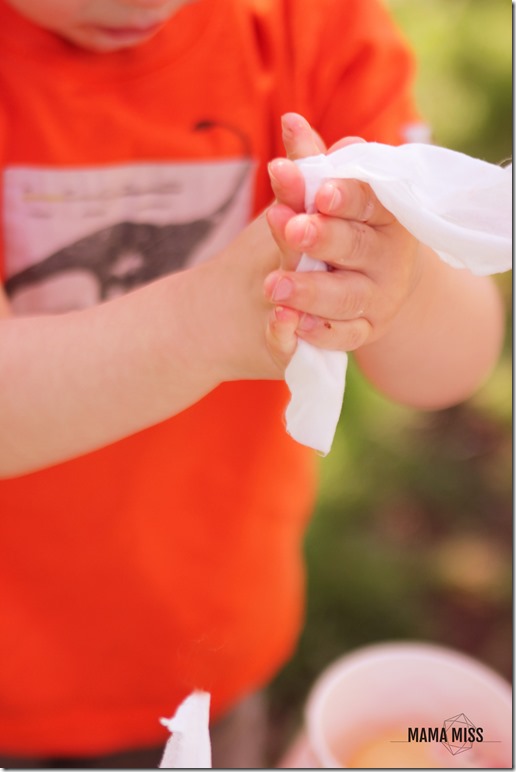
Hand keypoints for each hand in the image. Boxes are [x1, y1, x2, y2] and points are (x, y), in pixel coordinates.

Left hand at [264, 113, 423, 356]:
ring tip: (273, 286)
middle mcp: (389, 258)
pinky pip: (342, 339)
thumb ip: (310, 164)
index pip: (370, 200)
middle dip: (324, 238)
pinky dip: (318, 334)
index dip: (346, 195)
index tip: (321, 193)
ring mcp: (378, 299)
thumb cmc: (337, 226)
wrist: (363, 281)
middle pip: (356, 247)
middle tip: (293, 229)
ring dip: (310, 291)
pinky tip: (291, 324)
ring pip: (345, 297)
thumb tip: (290, 121)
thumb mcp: (323, 195)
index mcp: (387, 214)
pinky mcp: (362, 332)